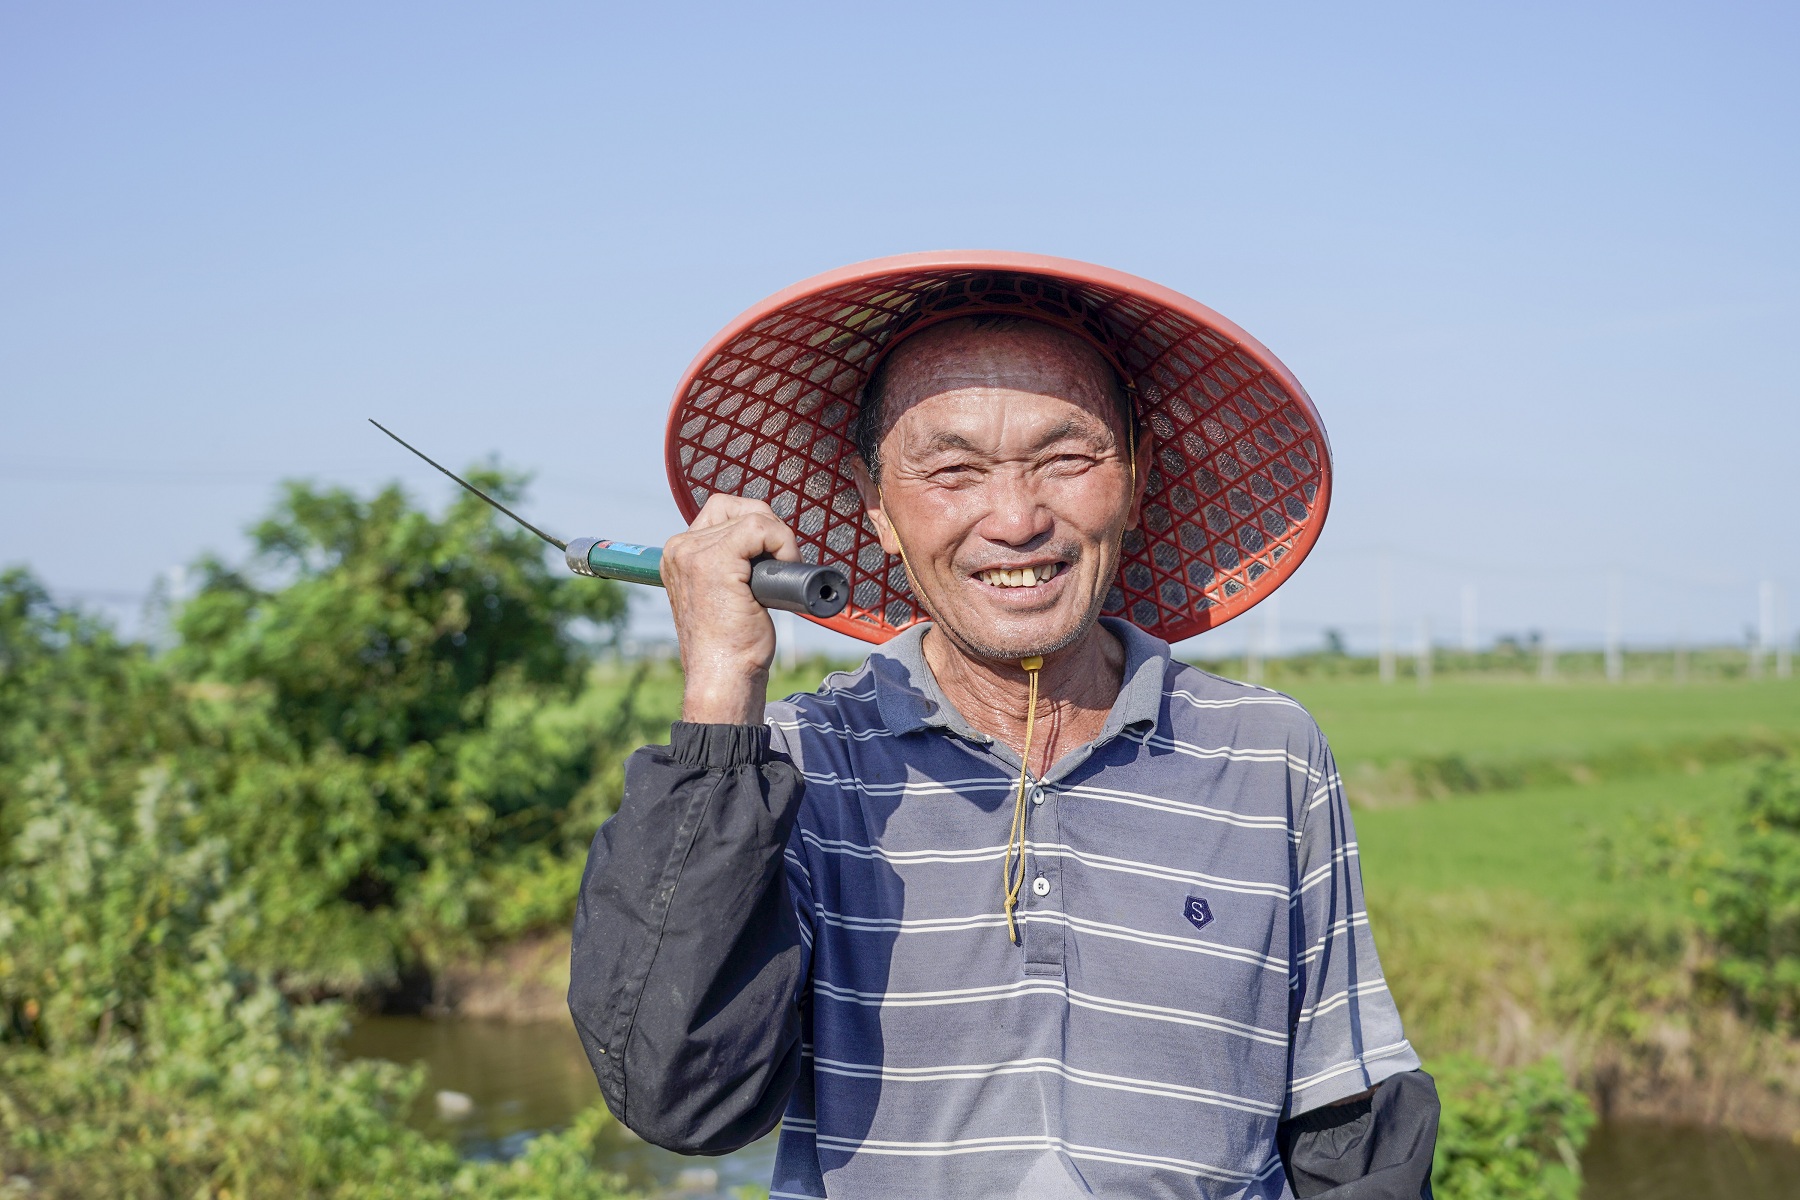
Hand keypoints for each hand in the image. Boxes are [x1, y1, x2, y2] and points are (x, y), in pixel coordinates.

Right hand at [662, 493, 800, 724]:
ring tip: (783, 572)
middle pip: (739, 507)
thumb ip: (731, 565)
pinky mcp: (716, 560)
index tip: (770, 561)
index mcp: (678, 554)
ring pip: (754, 516)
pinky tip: (786, 569)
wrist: (723, 677)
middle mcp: (680, 548)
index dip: (757, 529)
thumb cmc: (730, 646)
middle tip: (782, 565)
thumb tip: (765, 545)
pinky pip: (761, 527)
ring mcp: (694, 552)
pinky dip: (783, 543)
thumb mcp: (723, 595)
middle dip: (770, 529)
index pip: (723, 512)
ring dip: (780, 539)